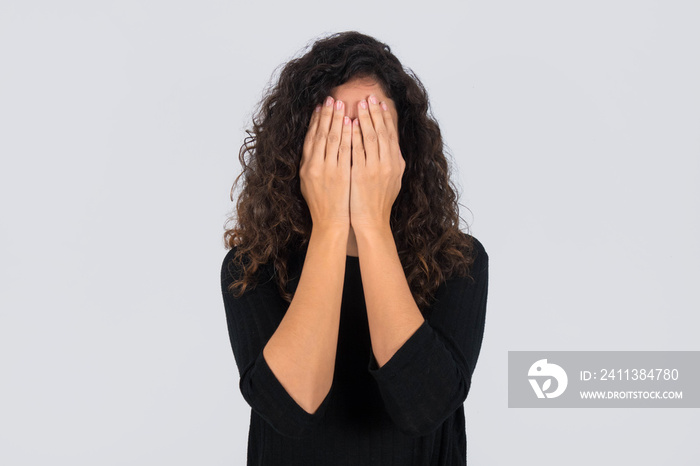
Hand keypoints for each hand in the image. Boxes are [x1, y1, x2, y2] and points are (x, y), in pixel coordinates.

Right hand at [300, 96, 351, 230]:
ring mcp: (328, 169)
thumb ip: (310, 164)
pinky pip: (345, 150)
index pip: (310, 138)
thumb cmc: (321, 204)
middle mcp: (314, 166)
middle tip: (330, 99)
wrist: (330, 222)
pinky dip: (348, 135)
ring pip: (332, 139)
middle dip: (326, 115)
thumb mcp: (308, 182)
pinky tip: (351, 123)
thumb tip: (313, 146)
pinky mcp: (341, 174)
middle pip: (320, 134)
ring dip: (337, 120)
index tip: (319, 107)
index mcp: (305, 167)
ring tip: (341, 105)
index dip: (315, 121)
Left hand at [349, 95, 405, 231]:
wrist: (372, 222)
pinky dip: (353, 136)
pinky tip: (348, 125)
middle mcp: (388, 164)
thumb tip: (391, 146)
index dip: (385, 117)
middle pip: (381, 132)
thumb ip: (392, 162)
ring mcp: (375, 169)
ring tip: (357, 104)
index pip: (391, 134)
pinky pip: (357, 150)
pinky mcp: (361, 174)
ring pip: (370, 138)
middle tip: (369, 97)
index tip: (380, 103)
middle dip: (374, 113)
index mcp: (396, 163)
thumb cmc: (378, 203)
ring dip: (363, 119)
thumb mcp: (392, 180)